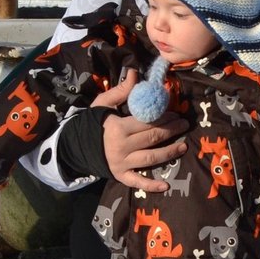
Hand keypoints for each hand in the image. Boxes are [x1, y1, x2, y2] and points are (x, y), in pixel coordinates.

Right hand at [91, 71, 188, 191]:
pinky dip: (151, 185)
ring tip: (183, 147)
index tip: (175, 113)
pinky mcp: (120, 176)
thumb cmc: (93, 122)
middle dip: (171, 131)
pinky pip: (137, 182)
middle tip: (184, 125)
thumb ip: (122, 90)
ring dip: (169, 153)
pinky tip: (166, 186)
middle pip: (152, 138)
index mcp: (118, 127)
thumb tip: (135, 72)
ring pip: (151, 158)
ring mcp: (121, 163)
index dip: (164, 118)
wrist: (75, 145)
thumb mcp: (104, 103)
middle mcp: (121, 146)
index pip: (147, 122)